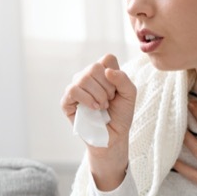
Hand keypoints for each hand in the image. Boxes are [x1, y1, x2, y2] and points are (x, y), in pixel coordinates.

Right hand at [61, 55, 136, 189]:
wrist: (113, 136)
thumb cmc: (121, 115)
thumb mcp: (129, 95)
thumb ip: (123, 79)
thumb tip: (106, 71)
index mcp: (102, 72)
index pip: (107, 59)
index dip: (115, 75)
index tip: (116, 90)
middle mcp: (87, 77)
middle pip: (95, 67)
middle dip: (107, 87)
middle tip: (109, 101)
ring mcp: (75, 88)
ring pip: (84, 78)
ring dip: (98, 95)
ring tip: (102, 107)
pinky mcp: (67, 101)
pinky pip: (73, 90)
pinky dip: (86, 99)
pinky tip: (94, 108)